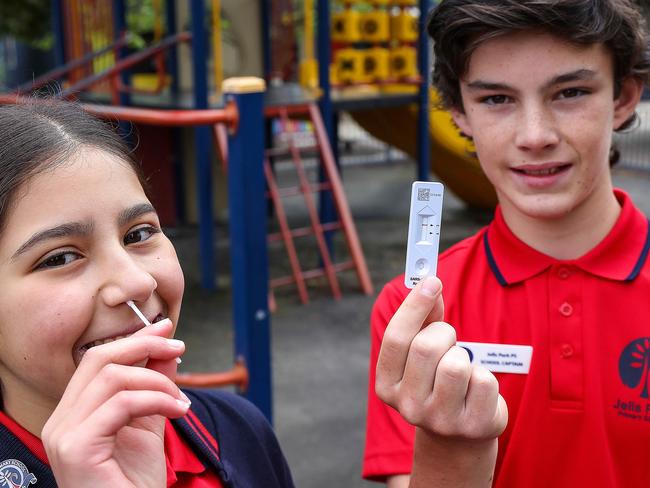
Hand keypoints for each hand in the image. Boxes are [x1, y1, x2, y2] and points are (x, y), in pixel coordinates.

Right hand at [42, 319, 188, 487]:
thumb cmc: (135, 481)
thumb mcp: (151, 422)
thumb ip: (155, 386)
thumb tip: (167, 349)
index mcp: (74, 412)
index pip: (97, 360)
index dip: (133, 339)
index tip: (166, 329)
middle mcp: (61, 420)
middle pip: (99, 359)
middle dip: (144, 345)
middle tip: (178, 347)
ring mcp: (63, 434)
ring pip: (112, 377)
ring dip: (157, 382)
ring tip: (181, 400)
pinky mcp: (76, 448)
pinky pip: (122, 404)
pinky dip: (157, 400)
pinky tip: (178, 411)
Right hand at [375, 277, 506, 486]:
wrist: (457, 433)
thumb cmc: (436, 380)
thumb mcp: (421, 352)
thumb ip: (423, 319)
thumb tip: (429, 283)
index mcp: (387, 385)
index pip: (396, 338)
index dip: (414, 305)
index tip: (432, 280)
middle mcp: (408, 406)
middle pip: (426, 347)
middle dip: (443, 333)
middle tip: (448, 338)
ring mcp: (440, 420)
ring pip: (456, 364)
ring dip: (463, 356)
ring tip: (460, 368)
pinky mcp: (472, 426)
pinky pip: (484, 380)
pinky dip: (483, 375)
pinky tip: (475, 389)